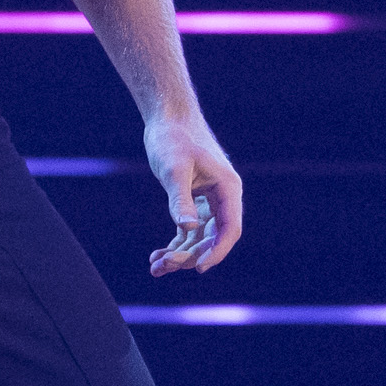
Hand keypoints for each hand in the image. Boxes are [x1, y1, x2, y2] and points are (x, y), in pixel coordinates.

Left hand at [144, 113, 241, 276]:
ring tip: (155, 267)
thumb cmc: (173, 138)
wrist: (168, 117)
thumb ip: (180, 198)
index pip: (229, 229)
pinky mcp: (194, 201)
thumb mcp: (173, 169)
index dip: (216, 251)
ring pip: (199, 237)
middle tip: (162, 267)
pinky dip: (175, 243)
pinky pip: (189, 230)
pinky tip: (157, 255)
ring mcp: (209, 201)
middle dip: (189, 255)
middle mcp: (223, 197)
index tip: (198, 268)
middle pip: (212, 237)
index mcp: (228, 189)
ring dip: (180, 254)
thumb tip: (186, 228)